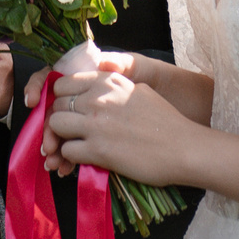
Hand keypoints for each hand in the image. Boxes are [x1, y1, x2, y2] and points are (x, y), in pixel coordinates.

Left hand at [41, 61, 195, 185]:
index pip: (65, 82)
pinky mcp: (97, 150)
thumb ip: (115, 88)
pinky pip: (66, 150)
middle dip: (59, 117)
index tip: (68, 109)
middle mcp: (98, 98)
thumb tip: (99, 91)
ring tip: (73, 144)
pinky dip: (70, 157)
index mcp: (108, 81)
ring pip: (55, 125)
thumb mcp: (140, 91)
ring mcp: (95, 124)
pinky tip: (83, 158)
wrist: (183, 148)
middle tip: (69, 131)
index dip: (62, 97)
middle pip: (57, 103)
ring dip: (61, 137)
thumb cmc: (166, 122)